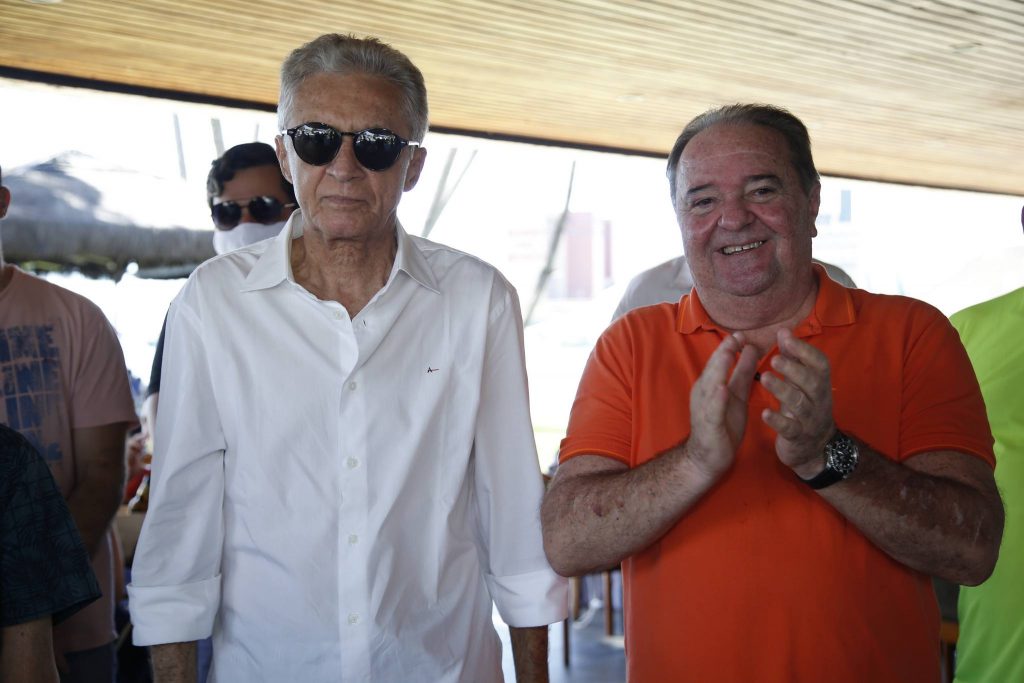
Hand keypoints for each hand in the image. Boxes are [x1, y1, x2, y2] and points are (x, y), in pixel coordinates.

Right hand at [687, 332, 758, 478]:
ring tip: (726, 354)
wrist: (708, 458)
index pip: (719, 361)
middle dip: (723, 352)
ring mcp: (703, 408)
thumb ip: (743, 373)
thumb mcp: (737, 395)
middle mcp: (704, 393)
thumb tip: (752, 349)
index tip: (741, 333)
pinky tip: (722, 389)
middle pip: (713, 369)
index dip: (729, 347)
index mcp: (711, 384)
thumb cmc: (723, 425)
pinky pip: (712, 410)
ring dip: (717, 369)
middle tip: (735, 336)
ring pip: (710, 385)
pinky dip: (716, 398)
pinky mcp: (708, 424)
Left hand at [760, 329, 834, 476]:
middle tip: (774, 358)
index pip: (820, 363)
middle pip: (812, 382)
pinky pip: (790, 428)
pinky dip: (777, 421)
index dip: (804, 350)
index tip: (785, 336)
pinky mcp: (798, 437)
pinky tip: (764, 413)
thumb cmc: (805, 407)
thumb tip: (783, 331)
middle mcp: (818, 400)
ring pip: (799, 404)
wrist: (816, 449)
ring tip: (764, 378)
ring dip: (782, 390)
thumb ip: (793, 359)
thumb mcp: (802, 383)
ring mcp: (809, 420)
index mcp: (820, 383)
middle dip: (794, 369)